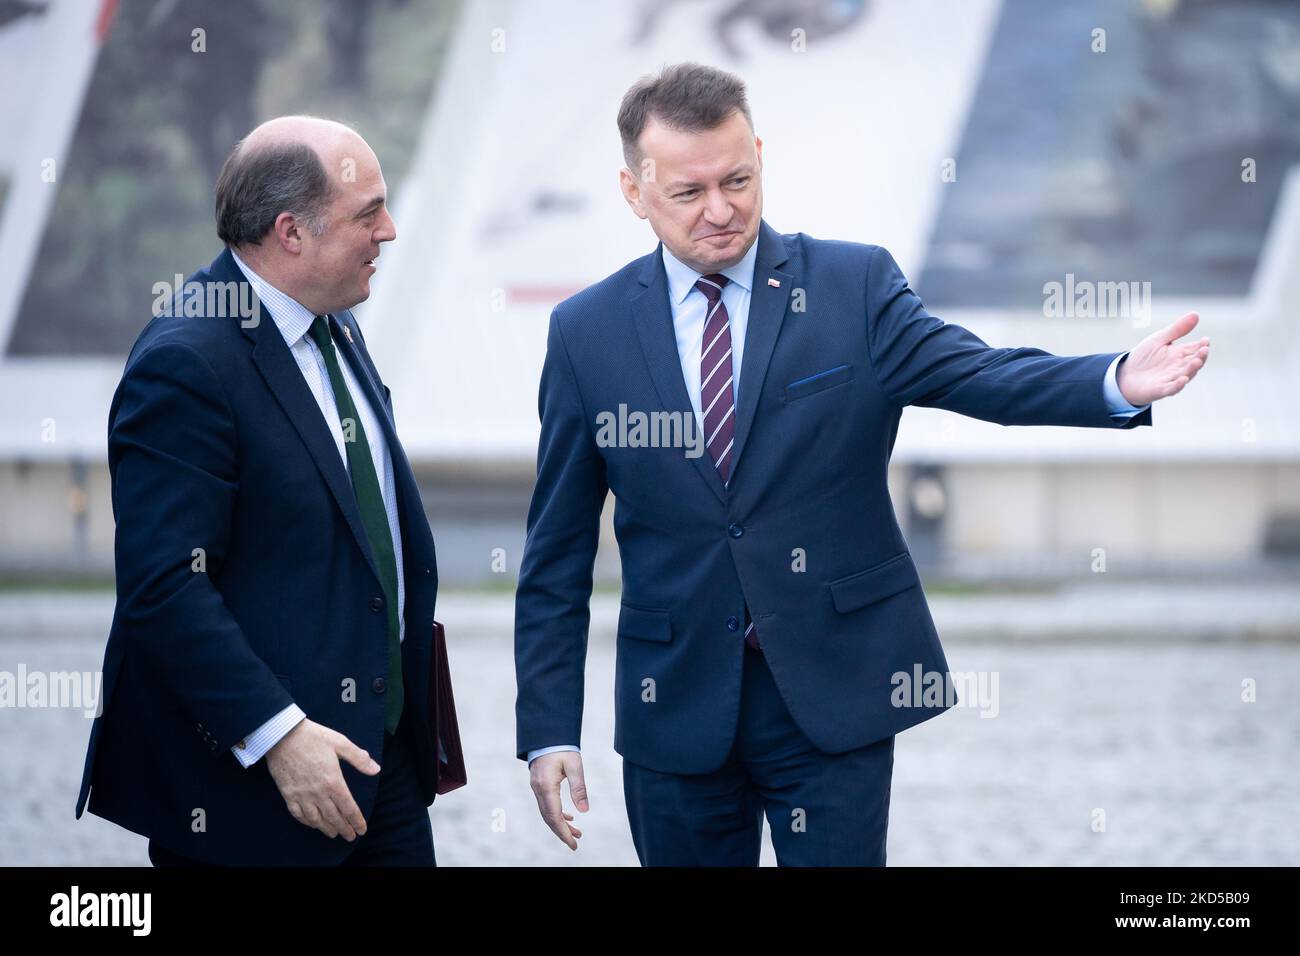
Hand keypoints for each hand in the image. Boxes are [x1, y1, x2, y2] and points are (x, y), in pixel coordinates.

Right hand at [265, 717, 379, 840]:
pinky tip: (312, 824)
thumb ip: (358, 758)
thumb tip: (376, 769)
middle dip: (344, 829)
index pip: (348, 808)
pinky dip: (306, 822)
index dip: (356, 821)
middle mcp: (318, 793)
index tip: (362, 829)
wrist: (282, 735)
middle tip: (350, 836)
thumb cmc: (313, 737)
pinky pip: (298, 814)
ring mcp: (302, 795)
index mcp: (334, 781)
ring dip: (326, 828)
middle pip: (334, 817)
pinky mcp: (288, 794)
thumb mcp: (340, 742)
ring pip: (316, 819)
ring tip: (333, 833)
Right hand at [529, 751, 587, 849]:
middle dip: (562, 831)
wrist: (546, 733)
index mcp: (546, 786)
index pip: (554, 816)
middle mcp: (538, 789)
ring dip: (560, 823)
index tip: (573, 843)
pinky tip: (568, 817)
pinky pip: (546, 804)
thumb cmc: (562, 747)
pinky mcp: (538, 784)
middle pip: (549, 818)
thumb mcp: (575, 765)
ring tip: (577, 832)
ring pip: (547, 812)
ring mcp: (536, 787)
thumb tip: (584, 811)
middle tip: (576, 842)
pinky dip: (557, 813)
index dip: (563, 832)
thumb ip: (579, 788)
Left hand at [1117, 311, 1209, 405]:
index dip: (1202, 345)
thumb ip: (1176, 329)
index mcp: (1180, 354)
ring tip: (1196, 361)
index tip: (1206, 340)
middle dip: (1200, 356)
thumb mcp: (1159, 339)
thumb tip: (1196, 314)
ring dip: (1192, 369)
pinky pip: (1171, 388)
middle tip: (1204, 349)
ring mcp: (1171, 379)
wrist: (1125, 374)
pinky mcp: (1160, 390)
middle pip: (1194, 362)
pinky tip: (1183, 380)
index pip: (1195, 349)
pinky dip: (1178, 385)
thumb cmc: (1144, 357)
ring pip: (1186, 375)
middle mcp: (1179, 367)